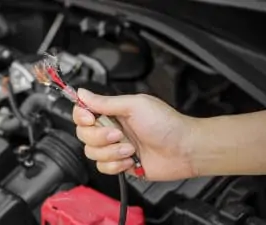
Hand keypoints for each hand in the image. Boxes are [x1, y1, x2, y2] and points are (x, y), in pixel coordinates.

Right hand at [73, 88, 196, 180]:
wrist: (184, 149)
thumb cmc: (167, 124)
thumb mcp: (135, 105)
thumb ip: (105, 102)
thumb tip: (82, 92)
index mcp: (113, 112)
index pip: (83, 113)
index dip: (82, 117)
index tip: (91, 118)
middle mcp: (111, 129)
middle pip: (84, 134)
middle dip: (100, 137)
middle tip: (118, 134)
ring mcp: (114, 147)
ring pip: (92, 153)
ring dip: (111, 152)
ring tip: (130, 149)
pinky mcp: (119, 164)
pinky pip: (103, 167)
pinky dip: (117, 165)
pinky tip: (132, 160)